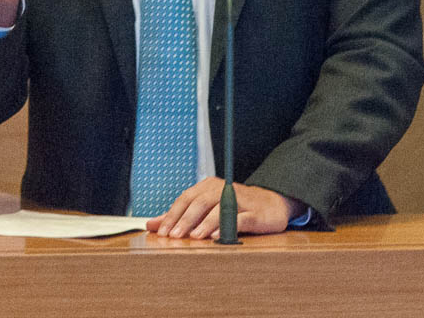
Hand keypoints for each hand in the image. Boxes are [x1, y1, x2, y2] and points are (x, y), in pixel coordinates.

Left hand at [145, 178, 303, 239]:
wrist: (272, 204)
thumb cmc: (235, 207)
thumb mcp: (206, 208)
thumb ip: (180, 216)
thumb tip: (152, 224)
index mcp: (208, 187)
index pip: (186, 198)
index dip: (172, 214)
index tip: (162, 232)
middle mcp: (222, 189)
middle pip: (199, 202)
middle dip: (184, 220)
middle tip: (174, 236)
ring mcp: (239, 200)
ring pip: (218, 209)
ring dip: (204, 224)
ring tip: (193, 237)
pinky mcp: (254, 212)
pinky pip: (239, 218)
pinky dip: (227, 226)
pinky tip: (217, 235)